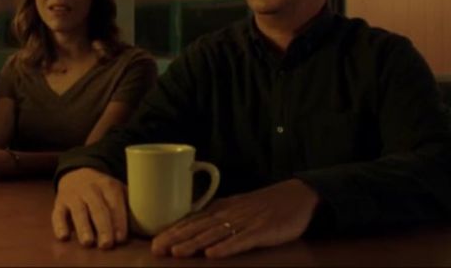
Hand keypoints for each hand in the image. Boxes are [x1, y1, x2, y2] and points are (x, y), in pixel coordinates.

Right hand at [51, 168, 127, 248]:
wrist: (77, 174)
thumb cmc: (102, 189)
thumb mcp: (117, 189)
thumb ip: (128, 203)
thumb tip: (142, 222)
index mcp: (108, 186)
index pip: (115, 204)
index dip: (118, 221)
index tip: (121, 238)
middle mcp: (90, 189)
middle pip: (98, 209)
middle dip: (103, 227)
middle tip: (107, 244)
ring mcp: (73, 195)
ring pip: (78, 212)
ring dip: (83, 227)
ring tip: (88, 242)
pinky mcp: (59, 203)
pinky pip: (57, 214)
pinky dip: (59, 225)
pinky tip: (63, 236)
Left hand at [152, 178, 319, 258]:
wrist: (296, 195)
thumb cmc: (264, 205)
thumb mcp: (236, 207)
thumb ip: (215, 217)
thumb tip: (190, 228)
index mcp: (221, 209)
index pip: (192, 221)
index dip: (172, 232)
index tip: (154, 242)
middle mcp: (229, 214)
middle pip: (198, 227)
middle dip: (176, 238)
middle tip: (157, 249)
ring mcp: (245, 222)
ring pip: (215, 234)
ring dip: (194, 244)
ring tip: (177, 252)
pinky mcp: (262, 231)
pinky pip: (241, 240)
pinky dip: (226, 247)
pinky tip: (213, 255)